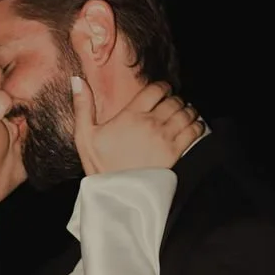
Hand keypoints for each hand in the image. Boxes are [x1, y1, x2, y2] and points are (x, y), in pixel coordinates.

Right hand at [72, 76, 205, 175]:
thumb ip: (82, 106)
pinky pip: (193, 131)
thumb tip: (77, 79)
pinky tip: (194, 126)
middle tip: (175, 104)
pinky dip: (197, 125)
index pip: (156, 89)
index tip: (163, 91)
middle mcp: (150, 123)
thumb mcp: (84, 136)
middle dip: (176, 99)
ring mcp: (164, 138)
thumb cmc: (99, 167)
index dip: (162, 87)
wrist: (115, 195)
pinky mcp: (175, 153)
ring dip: (188, 111)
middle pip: (173, 100)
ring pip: (185, 113)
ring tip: (186, 113)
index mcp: (130, 115)